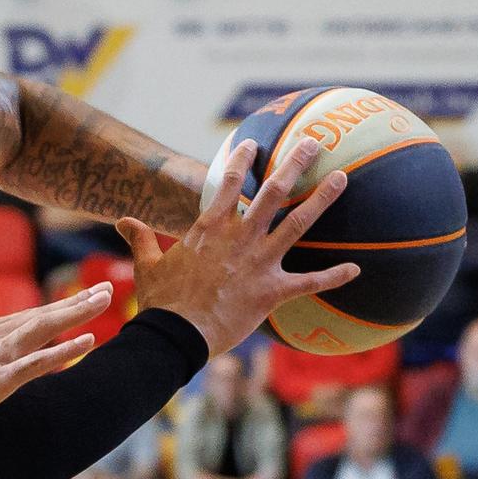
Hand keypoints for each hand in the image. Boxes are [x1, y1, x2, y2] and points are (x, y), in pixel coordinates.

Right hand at [0, 284, 111, 442]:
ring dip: (78, 313)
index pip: (23, 317)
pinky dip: (66, 348)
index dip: (54, 309)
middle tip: (105, 290)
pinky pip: (40, 360)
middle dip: (76, 302)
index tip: (76, 301)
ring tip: (104, 300)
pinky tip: (88, 340)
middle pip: (41, 315)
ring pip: (45, 328)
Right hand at [115, 137, 359, 356]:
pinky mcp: (272, 291)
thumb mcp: (148, 266)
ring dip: (321, 200)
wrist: (175, 335)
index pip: (227, 185)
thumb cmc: (161, 302)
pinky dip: (333, 276)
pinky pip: (309, 282)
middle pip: (272, 193)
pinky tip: (356, 268)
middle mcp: (239, 238)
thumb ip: (140, 239)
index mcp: (209, 230)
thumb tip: (121, 220)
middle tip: (313, 143)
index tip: (253, 143)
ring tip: (341, 178)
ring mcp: (258, 263)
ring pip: (297, 224)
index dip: (240, 162)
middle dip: (293, 164)